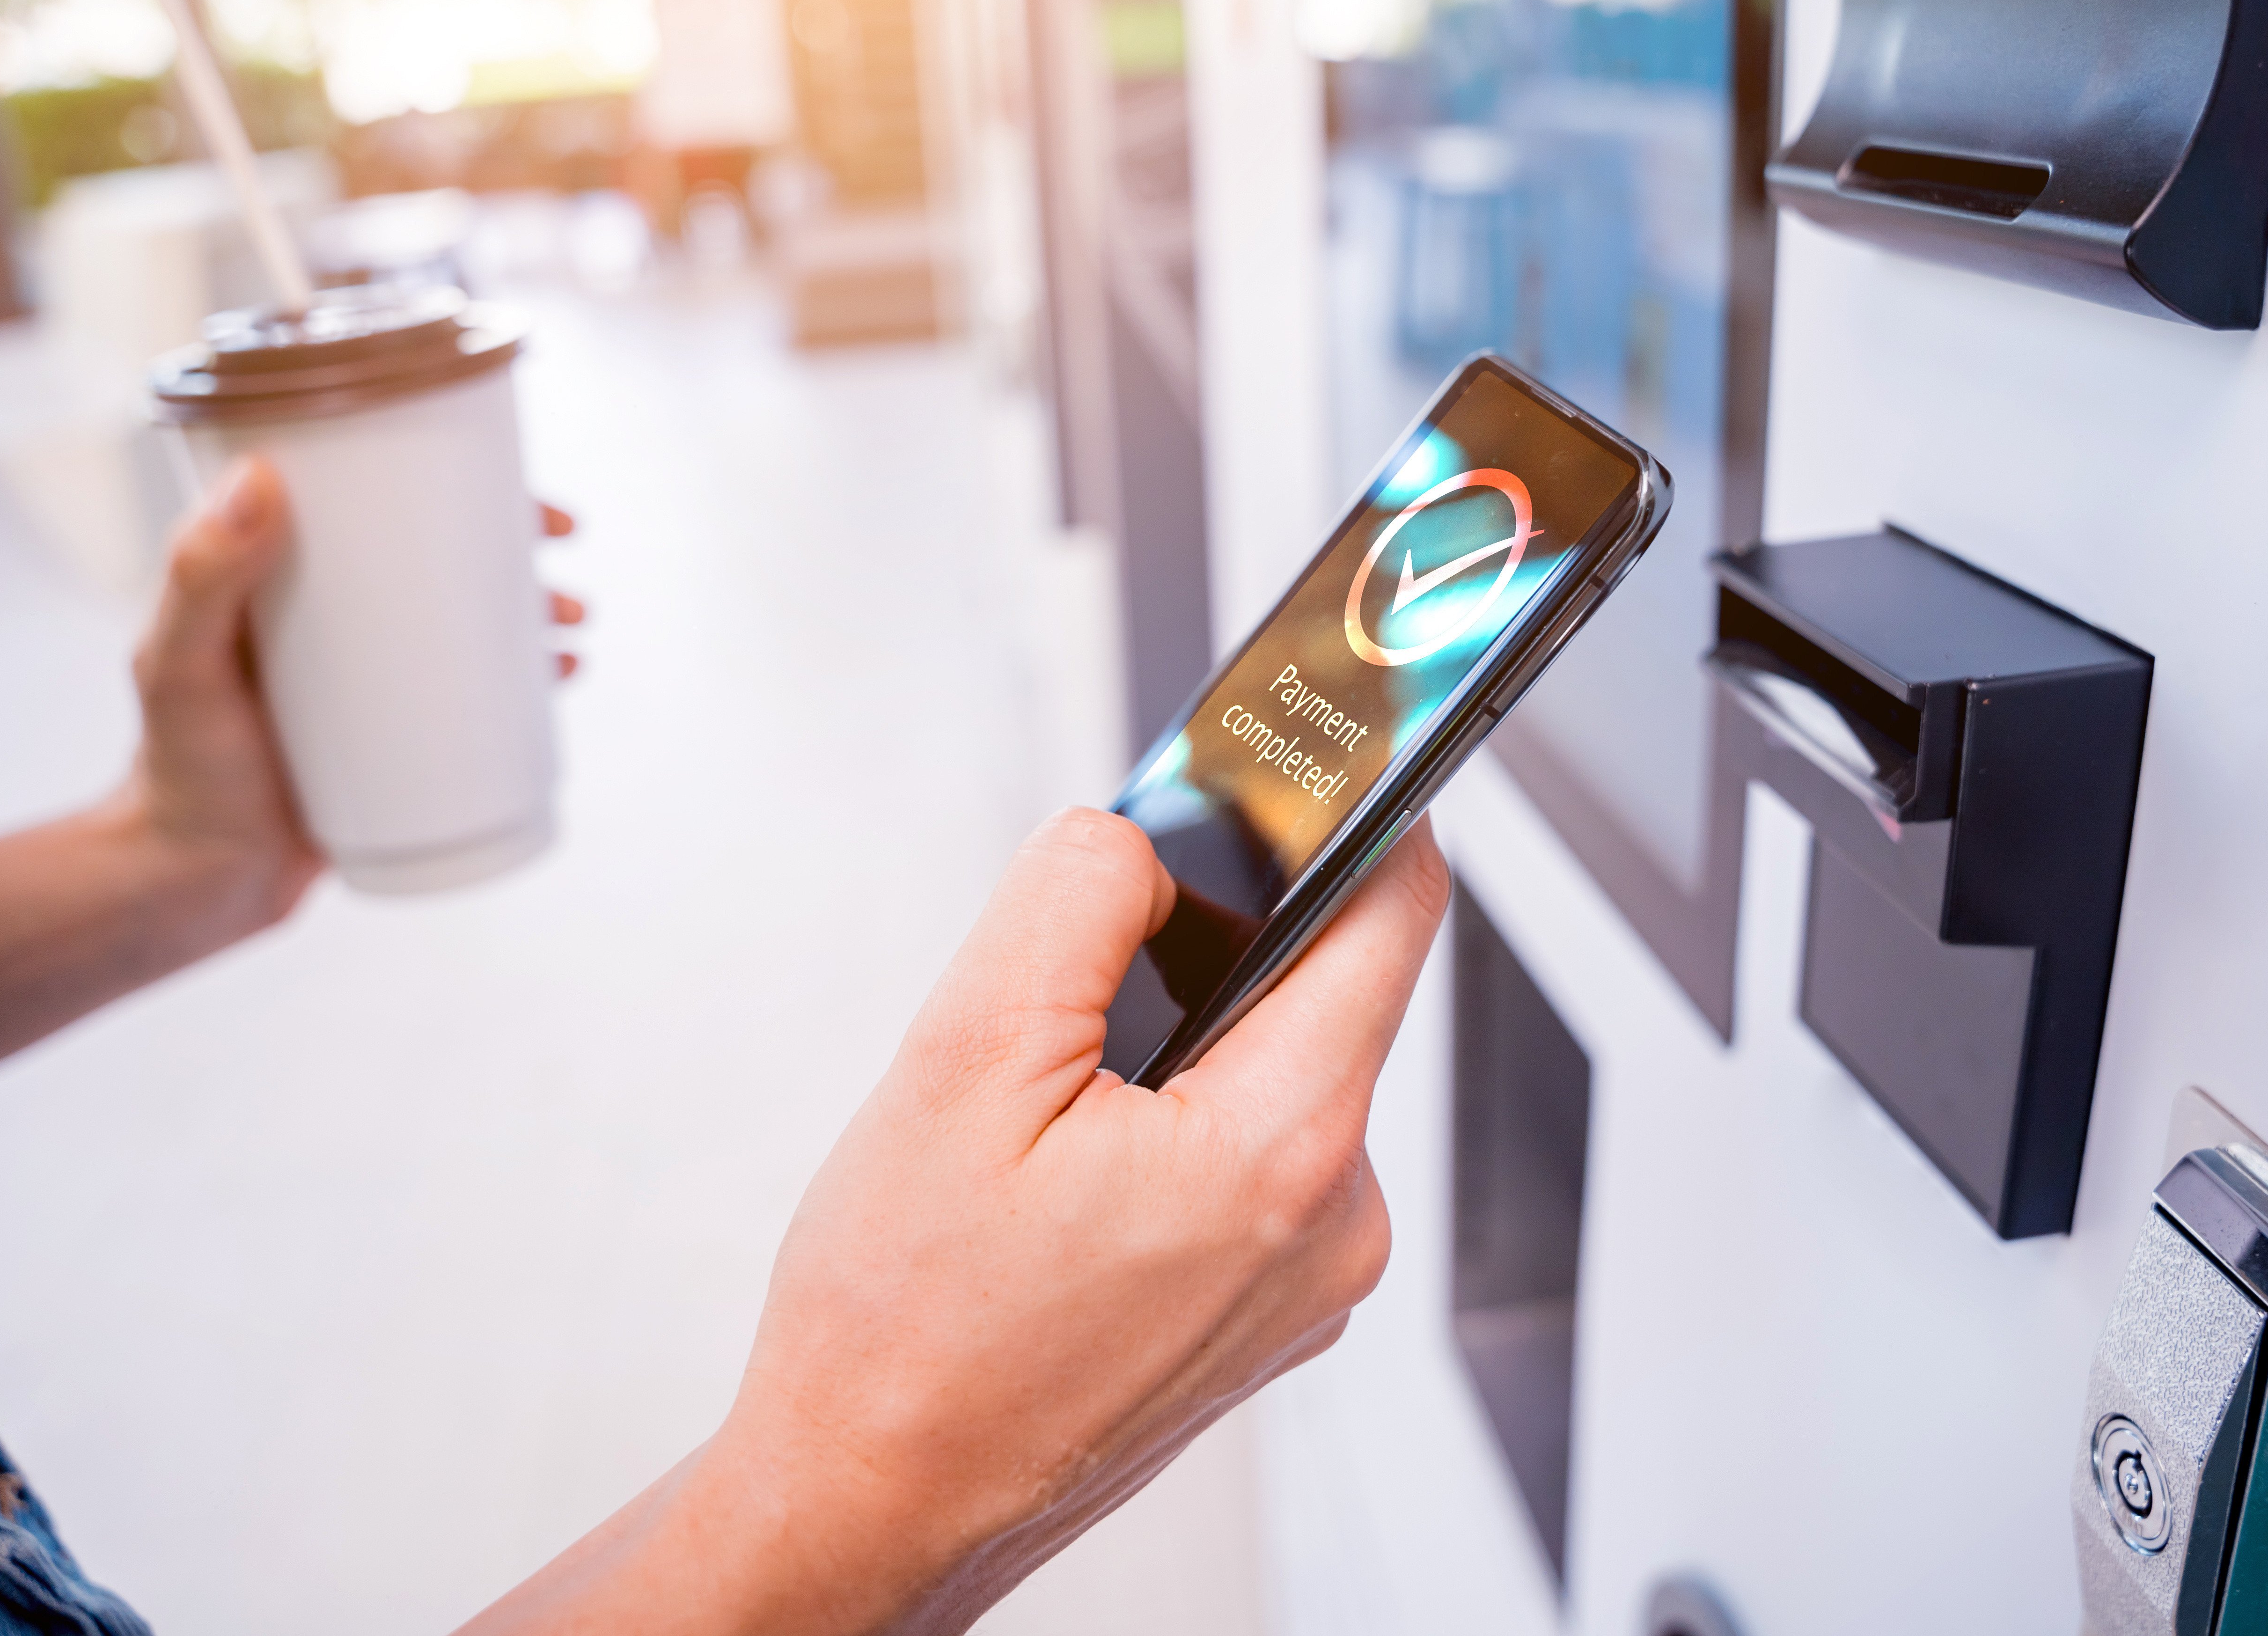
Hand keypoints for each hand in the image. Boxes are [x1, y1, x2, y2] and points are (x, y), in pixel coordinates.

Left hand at [0, 461, 587, 1128]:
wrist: (197, 885)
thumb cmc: (176, 775)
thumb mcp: (182, 668)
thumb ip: (202, 577)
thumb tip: (260, 476)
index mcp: (276, 576)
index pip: (370, 501)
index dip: (446, 479)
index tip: (506, 482)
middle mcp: (327, 615)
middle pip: (434, 555)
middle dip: (512, 545)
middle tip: (560, 550)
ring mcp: (366, 676)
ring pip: (463, 621)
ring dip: (529, 609)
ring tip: (572, 627)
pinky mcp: (394, 732)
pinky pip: (468, 690)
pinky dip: (519, 677)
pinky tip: (559, 677)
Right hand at [463, 809, 1451, 1635]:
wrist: (874, 1506)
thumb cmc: (901, 1327)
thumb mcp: (963, 1061)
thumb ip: (1073, 903)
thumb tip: (1146, 834)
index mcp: (1286, 1149)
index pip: (1393, 912)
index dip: (1358, 811)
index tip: (1306, 761)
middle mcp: (1334, 1224)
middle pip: (1326, 995)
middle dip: (1215, 948)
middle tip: (1086, 976)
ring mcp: (1309, 1283)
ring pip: (1279, 1078)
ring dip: (1184, 1047)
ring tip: (1052, 1112)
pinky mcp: (1269, 1313)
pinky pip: (1256, 1163)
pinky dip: (1180, 1128)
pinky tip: (1074, 1175)